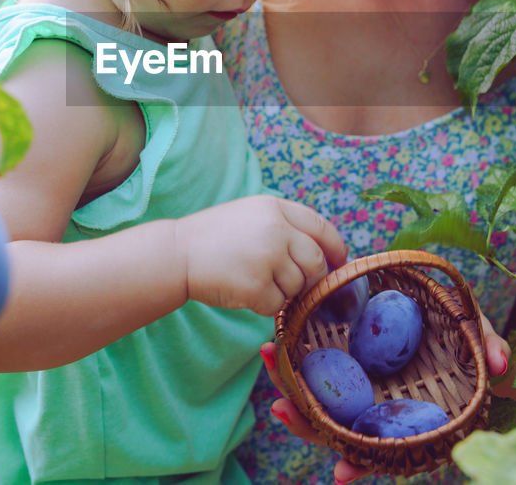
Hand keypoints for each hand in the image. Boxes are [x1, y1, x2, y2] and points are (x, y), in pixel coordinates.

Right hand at [174, 195, 347, 314]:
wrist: (176, 253)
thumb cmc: (214, 237)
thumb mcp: (251, 215)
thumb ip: (285, 226)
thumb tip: (323, 253)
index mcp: (275, 208)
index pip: (321, 227)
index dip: (335, 248)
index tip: (339, 262)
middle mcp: (276, 230)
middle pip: (316, 262)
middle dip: (310, 278)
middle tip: (293, 284)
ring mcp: (267, 257)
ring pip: (297, 287)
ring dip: (282, 292)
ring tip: (254, 281)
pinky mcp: (255, 285)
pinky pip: (277, 305)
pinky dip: (264, 306)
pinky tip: (244, 293)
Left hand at [256, 316, 509, 484]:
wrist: (441, 314)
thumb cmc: (462, 337)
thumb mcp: (478, 337)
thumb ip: (488, 347)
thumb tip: (499, 363)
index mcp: (406, 418)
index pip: (382, 450)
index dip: (362, 464)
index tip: (342, 473)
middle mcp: (377, 410)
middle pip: (337, 429)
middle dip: (307, 424)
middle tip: (282, 407)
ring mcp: (358, 390)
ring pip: (319, 403)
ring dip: (291, 388)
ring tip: (269, 358)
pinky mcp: (343, 365)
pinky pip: (314, 371)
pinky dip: (293, 363)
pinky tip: (275, 347)